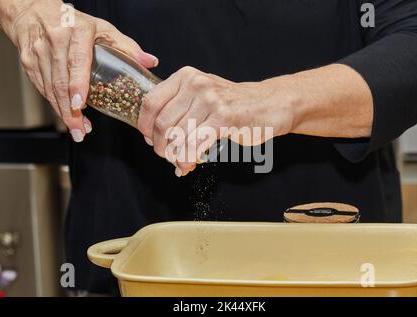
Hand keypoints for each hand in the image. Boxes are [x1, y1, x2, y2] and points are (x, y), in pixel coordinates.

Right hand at [0, 0, 157, 141]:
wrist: (36, 13)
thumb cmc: (74, 23)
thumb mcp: (104, 29)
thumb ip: (127, 46)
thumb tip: (151, 62)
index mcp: (77, 32)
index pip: (76, 62)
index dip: (77, 85)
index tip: (81, 105)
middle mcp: (56, 41)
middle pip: (61, 81)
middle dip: (70, 110)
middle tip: (80, 130)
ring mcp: (39, 53)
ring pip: (50, 88)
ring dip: (63, 112)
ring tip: (77, 128)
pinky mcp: (29, 63)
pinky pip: (42, 89)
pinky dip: (55, 105)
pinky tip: (67, 116)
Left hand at [138, 66, 294, 175]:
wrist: (270, 104)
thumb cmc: (235, 103)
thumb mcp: (203, 96)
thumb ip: (179, 110)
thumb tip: (155, 137)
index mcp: (186, 77)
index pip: (151, 102)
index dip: (145, 126)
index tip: (149, 139)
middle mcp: (196, 85)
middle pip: (163, 123)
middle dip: (161, 146)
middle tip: (168, 156)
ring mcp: (211, 100)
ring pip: (178, 136)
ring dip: (175, 156)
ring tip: (181, 162)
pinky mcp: (224, 118)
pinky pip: (195, 144)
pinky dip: (187, 159)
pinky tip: (188, 164)